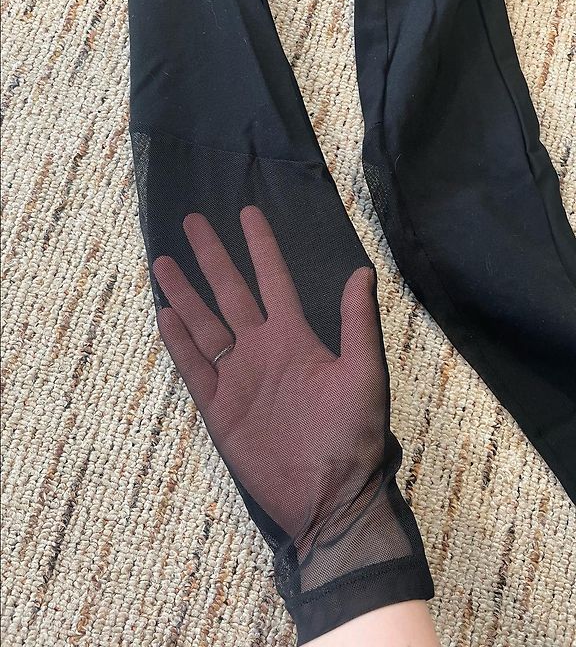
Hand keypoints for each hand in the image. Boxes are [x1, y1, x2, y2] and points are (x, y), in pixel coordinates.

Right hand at [153, 206, 409, 586]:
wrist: (329, 495)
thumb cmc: (352, 433)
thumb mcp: (364, 372)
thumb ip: (357, 322)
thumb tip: (361, 271)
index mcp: (295, 338)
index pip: (273, 280)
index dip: (261, 246)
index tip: (248, 213)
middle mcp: (262, 349)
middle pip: (229, 293)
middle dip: (212, 257)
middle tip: (192, 222)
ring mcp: (237, 376)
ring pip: (203, 324)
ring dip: (184, 294)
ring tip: (163, 261)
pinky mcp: (218, 407)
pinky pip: (194, 368)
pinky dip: (178, 343)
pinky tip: (163, 315)